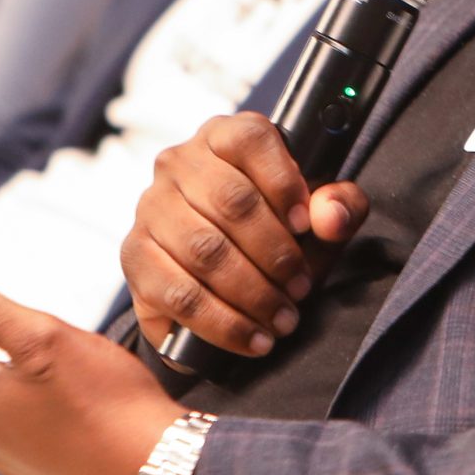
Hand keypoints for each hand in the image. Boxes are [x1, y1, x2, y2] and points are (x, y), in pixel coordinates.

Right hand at [119, 112, 369, 356]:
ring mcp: (151, 208)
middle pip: (232, 202)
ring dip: (252, 294)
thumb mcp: (317, 214)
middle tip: (301, 288)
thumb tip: (330, 217)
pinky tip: (253, 337)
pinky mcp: (135, 256)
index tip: (307, 226)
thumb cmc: (274, 231)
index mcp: (224, 136)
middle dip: (276, 254)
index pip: (251, 140)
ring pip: (204, 251)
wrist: (220, 275)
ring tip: (283, 319)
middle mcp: (180, 163)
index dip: (284, 182)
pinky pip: (178, 293)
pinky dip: (222, 323)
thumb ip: (339, 206)